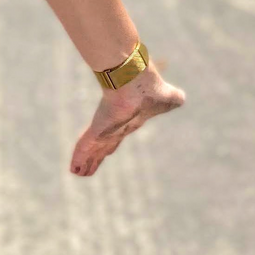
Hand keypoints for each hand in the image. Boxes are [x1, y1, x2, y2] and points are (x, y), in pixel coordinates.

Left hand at [70, 63, 184, 176]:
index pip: (117, 136)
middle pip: (103, 146)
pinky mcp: (97, 130)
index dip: (111, 145)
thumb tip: (180, 98)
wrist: (139, 81)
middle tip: (88, 167)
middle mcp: (115, 127)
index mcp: (129, 121)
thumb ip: (173, 98)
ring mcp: (104, 129)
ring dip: (86, 162)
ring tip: (78, 173)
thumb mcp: (170, 98)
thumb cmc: (152, 87)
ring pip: (92, 150)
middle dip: (96, 157)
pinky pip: (84, 147)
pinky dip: (79, 158)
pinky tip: (73, 168)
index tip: (107, 153)